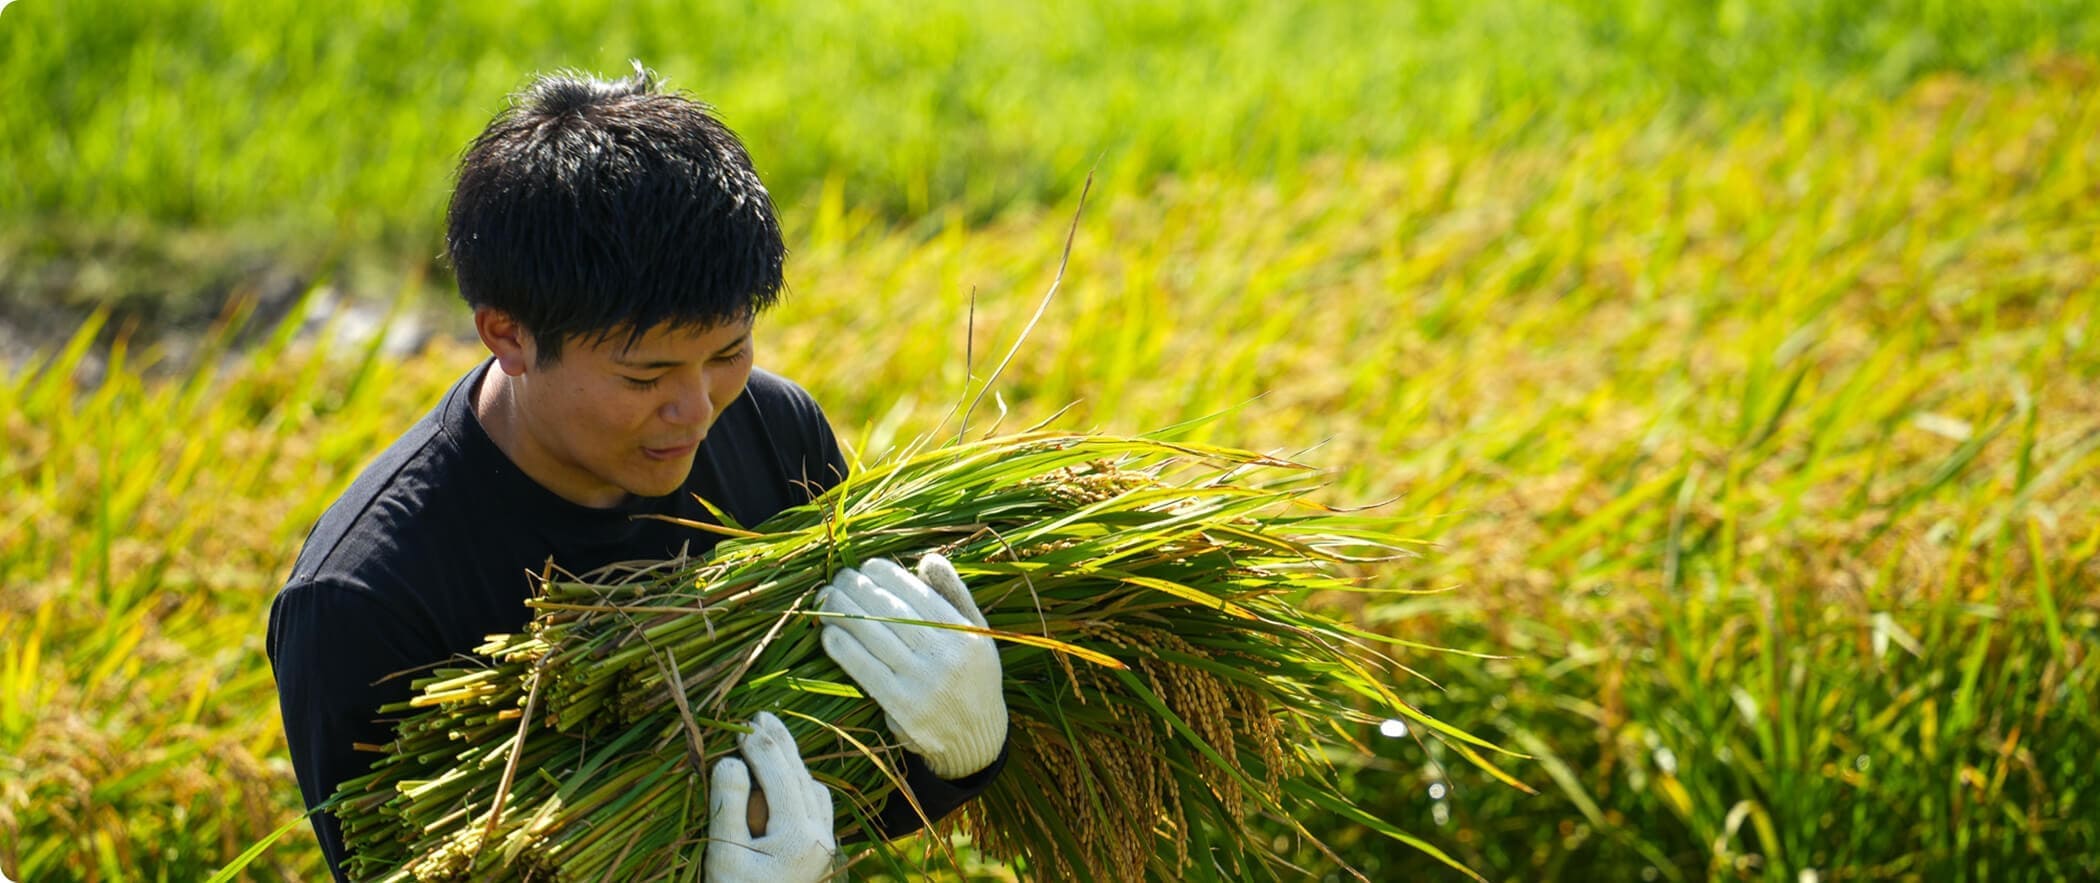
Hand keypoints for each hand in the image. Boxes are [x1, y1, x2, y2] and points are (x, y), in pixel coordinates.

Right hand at [706, 712, 836, 881]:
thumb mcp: (724, 854)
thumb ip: (729, 805)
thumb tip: (732, 760)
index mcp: (798, 835)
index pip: (778, 774)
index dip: (759, 745)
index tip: (742, 724)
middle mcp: (821, 837)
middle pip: (801, 776)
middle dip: (781, 744)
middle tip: (762, 716)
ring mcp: (825, 846)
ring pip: (813, 790)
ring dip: (792, 763)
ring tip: (771, 738)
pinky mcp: (820, 854)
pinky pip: (816, 808)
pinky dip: (800, 786)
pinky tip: (784, 779)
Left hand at [819, 554, 1007, 779]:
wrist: (977, 737)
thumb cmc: (972, 677)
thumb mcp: (976, 634)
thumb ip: (954, 596)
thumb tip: (927, 560)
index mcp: (965, 634)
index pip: (919, 595)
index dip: (887, 576)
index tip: (866, 566)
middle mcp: (946, 656)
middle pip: (893, 613)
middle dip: (860, 589)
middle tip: (839, 577)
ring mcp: (924, 683)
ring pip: (875, 638)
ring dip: (844, 613)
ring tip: (826, 598)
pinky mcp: (904, 708)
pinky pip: (868, 671)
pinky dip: (845, 650)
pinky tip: (829, 633)